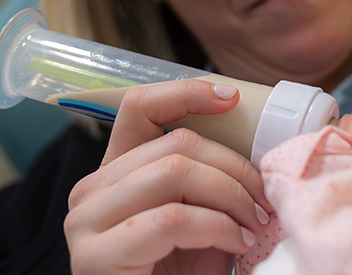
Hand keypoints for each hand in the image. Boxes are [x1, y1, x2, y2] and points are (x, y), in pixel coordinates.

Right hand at [65, 79, 274, 274]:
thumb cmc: (183, 273)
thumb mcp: (201, 215)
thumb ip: (209, 178)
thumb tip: (262, 140)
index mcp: (116, 170)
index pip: (138, 107)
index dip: (185, 93)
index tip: (230, 97)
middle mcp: (91, 190)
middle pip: (176, 144)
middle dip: (234, 168)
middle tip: (264, 199)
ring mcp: (87, 222)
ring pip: (174, 172)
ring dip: (230, 196)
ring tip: (253, 224)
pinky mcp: (96, 256)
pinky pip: (172, 219)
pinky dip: (217, 227)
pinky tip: (235, 245)